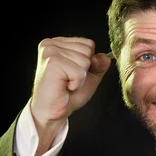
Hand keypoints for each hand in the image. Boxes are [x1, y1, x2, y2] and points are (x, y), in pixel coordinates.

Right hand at [30, 37, 111, 151]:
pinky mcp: (52, 62)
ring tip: (65, 83)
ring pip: (85, 61)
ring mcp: (50, 51)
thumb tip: (105, 57)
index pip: (88, 44)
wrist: (52, 112)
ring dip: (79, 78)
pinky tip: (63, 87)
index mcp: (58, 43)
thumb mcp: (89, 76)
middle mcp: (51, 44)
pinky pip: (80, 72)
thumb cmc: (67, 94)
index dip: (88, 63)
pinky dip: (76, 83)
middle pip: (88, 50)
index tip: (71, 73)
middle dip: (84, 70)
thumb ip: (99, 64)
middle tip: (67, 80)